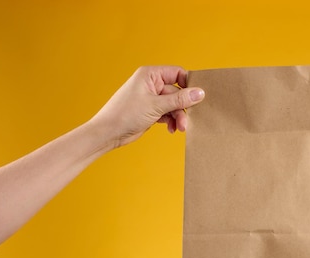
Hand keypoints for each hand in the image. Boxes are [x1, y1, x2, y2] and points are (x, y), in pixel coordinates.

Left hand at [89, 65, 204, 147]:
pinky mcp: (150, 110)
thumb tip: (200, 92)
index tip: (197, 98)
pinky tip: (170, 129)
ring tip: (178, 128)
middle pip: (177, 92)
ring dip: (177, 117)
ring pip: (173, 105)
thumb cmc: (126, 114)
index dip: (188, 85)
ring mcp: (151, 98)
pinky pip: (167, 113)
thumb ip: (179, 99)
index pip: (177, 73)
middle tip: (186, 122)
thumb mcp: (156, 105)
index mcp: (150, 75)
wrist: (109, 132)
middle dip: (182, 108)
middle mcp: (151, 84)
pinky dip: (171, 121)